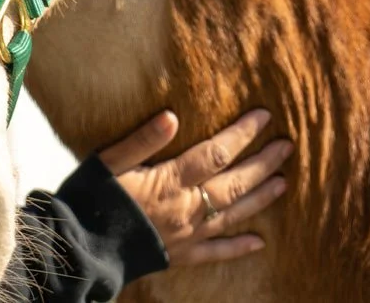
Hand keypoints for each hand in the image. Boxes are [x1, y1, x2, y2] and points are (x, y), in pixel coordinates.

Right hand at [98, 109, 292, 266]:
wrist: (83, 246)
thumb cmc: (93, 197)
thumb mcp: (110, 160)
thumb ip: (142, 139)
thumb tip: (172, 116)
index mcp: (171, 181)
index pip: (216, 153)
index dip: (242, 134)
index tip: (263, 117)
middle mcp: (187, 207)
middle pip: (234, 183)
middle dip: (262, 163)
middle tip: (287, 147)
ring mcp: (187, 234)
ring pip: (233, 214)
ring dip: (260, 198)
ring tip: (283, 183)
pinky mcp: (181, 254)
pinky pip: (216, 251)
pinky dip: (239, 247)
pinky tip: (258, 242)